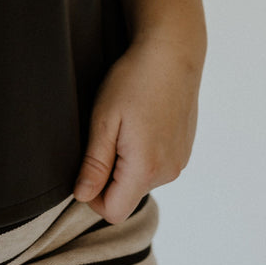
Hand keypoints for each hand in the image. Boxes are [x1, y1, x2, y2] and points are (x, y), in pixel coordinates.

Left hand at [73, 35, 202, 222]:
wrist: (170, 54)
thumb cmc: (133, 81)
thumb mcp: (103, 119)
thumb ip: (95, 163)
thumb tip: (82, 196)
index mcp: (145, 168)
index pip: (112, 211)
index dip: (91, 194)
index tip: (84, 162)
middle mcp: (168, 172)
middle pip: (126, 195)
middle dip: (107, 174)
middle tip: (102, 133)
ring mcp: (179, 162)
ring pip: (139, 179)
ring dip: (124, 161)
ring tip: (121, 122)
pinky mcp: (183, 150)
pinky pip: (155, 165)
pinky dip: (140, 152)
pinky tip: (137, 120)